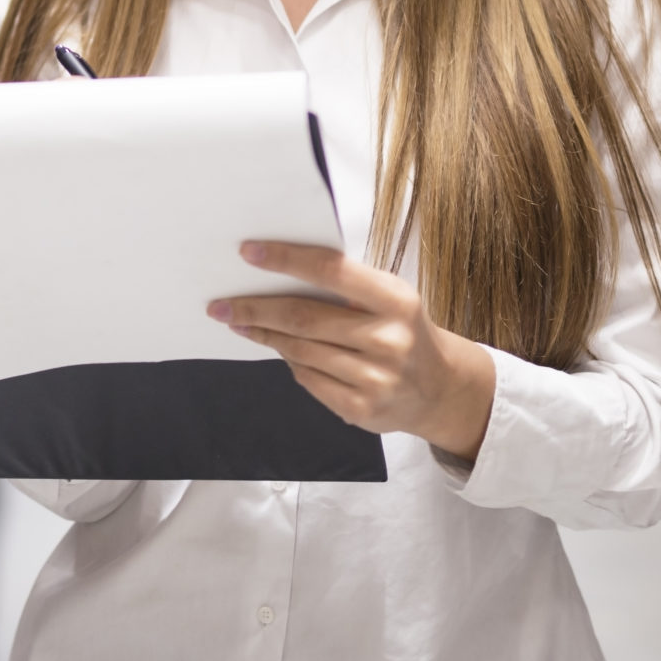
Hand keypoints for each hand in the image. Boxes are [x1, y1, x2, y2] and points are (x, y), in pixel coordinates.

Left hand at [211, 243, 496, 462]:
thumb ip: (346, 285)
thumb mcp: (389, 298)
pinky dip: (289, 361)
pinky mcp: (361, 409)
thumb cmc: (401, 330)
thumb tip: (278, 271)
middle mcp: (388, 338)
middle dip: (255, 308)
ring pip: (300, 350)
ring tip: (238, 322)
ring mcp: (375, 378)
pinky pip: (308, 379)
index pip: (331, 270)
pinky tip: (277, 349)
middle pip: (304, 317)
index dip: (286, 259)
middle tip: (220, 303)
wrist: (439, 389)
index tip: (248, 252)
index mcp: (395, 299)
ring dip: (263, 335)